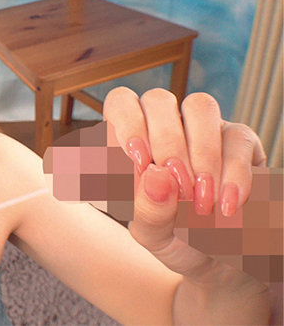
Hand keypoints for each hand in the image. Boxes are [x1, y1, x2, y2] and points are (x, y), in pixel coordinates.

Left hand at [103, 87, 274, 323]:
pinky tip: (225, 205)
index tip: (138, 162)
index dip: (126, 124)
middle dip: (166, 142)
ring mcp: (202, 130)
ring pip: (199, 106)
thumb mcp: (152, 235)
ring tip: (201, 200)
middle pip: (158, 99)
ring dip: (200, 152)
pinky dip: (232, 172)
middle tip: (176, 185)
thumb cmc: (173, 238)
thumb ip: (147, 210)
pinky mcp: (240, 142)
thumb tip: (156, 175)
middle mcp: (165, 128)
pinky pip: (237, 137)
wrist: (218, 261)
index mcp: (131, 142)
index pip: (120, 104)